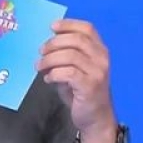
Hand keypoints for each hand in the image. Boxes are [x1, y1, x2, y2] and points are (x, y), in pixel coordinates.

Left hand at [37, 18, 117, 142]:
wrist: (96, 118)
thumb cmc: (82, 92)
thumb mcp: (75, 69)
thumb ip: (64, 56)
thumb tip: (44, 47)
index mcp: (99, 50)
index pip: (87, 29)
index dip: (69, 25)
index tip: (52, 27)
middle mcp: (102, 58)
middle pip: (76, 40)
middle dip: (54, 43)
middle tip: (41, 52)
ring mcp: (98, 72)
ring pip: (70, 55)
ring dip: (50, 59)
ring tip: (40, 66)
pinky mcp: (90, 86)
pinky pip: (68, 73)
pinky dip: (54, 73)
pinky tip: (48, 79)